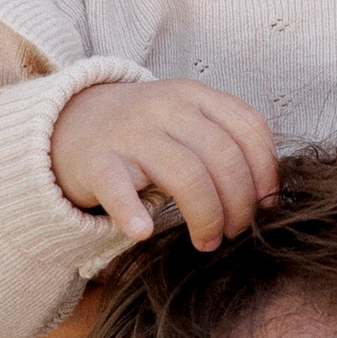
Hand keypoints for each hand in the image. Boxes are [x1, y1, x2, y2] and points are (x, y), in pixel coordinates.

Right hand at [50, 76, 280, 248]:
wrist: (67, 123)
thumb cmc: (143, 132)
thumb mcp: (185, 119)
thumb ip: (223, 141)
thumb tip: (268, 195)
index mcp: (195, 95)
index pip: (249, 127)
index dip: (266, 171)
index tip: (267, 204)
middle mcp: (166, 107)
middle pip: (222, 157)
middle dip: (239, 203)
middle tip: (235, 232)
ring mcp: (130, 133)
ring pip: (186, 175)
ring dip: (205, 216)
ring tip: (206, 242)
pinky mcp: (97, 161)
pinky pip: (119, 188)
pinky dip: (131, 212)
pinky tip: (142, 232)